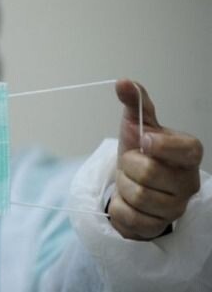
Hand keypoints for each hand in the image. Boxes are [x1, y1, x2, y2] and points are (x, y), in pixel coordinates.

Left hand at [108, 79, 202, 239]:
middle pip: (149, 173)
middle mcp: (188, 182)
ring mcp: (176, 208)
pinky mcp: (158, 227)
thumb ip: (135, 103)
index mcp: (188, 154)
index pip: (188, 149)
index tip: (144, 140)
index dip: (162, 145)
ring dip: (124, 187)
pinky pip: (130, 217)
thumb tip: (123, 82)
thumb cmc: (139, 152)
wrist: (130, 183)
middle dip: (129, 166)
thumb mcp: (135, 125)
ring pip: (139, 196)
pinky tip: (128, 201)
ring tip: (130, 182)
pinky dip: (120, 207)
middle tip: (130, 165)